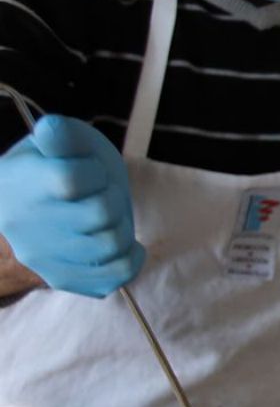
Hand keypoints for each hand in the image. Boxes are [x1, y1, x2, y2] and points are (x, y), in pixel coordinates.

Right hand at [0, 116, 143, 297]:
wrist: (23, 205)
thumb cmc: (52, 166)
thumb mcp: (58, 141)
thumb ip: (61, 135)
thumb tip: (51, 129)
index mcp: (22, 181)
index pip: (70, 179)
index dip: (94, 172)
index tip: (91, 171)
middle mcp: (25, 223)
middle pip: (101, 214)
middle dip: (113, 198)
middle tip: (102, 194)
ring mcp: (41, 255)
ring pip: (111, 246)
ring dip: (122, 227)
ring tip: (108, 217)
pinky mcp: (60, 277)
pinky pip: (113, 277)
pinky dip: (130, 259)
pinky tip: (126, 244)